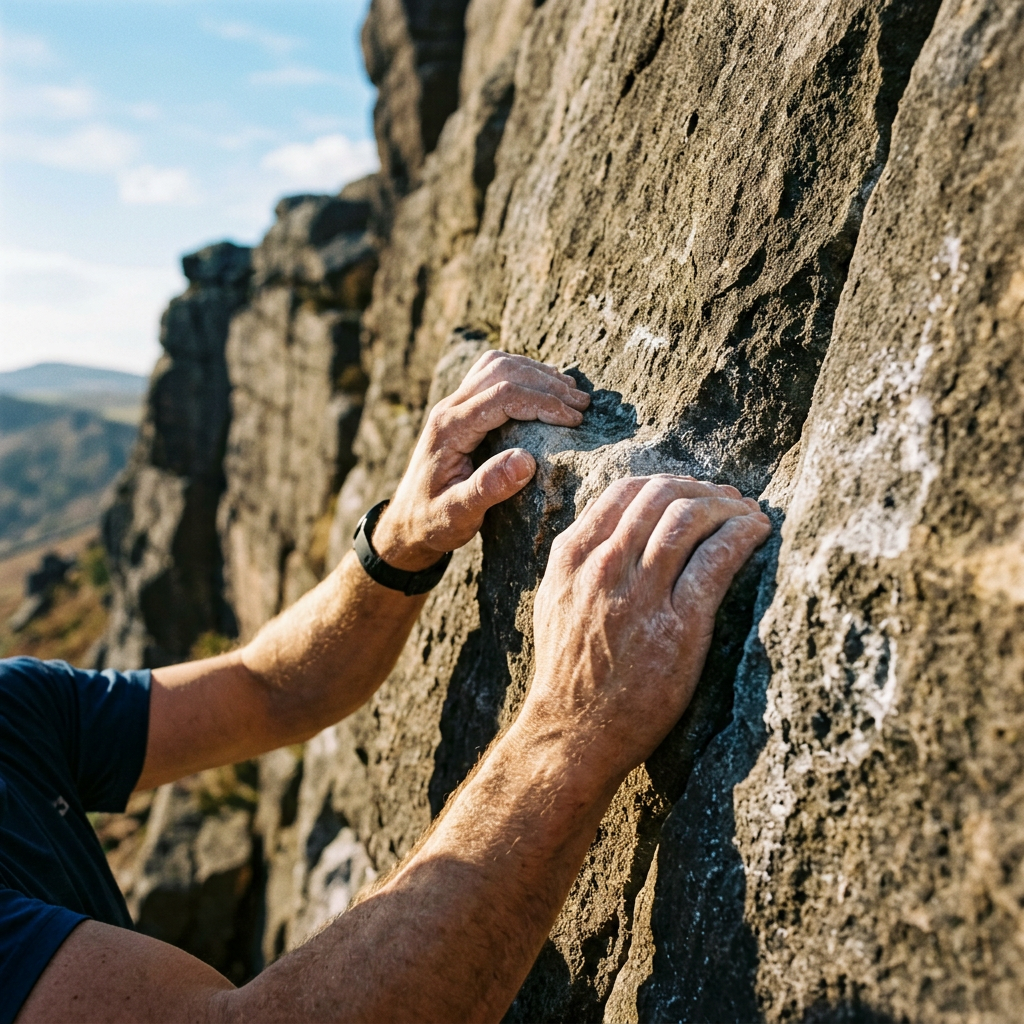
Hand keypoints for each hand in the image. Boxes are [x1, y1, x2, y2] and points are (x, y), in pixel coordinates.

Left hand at [372, 351, 589, 570]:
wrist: (407, 522)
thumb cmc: (433, 522)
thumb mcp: (458, 515)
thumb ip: (488, 488)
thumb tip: (527, 461)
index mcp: (449, 429)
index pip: (502, 396)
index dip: (543, 402)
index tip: (574, 420)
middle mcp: (449, 409)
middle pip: (502, 371)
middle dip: (546, 383)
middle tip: (582, 404)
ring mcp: (453, 405)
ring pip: (496, 365)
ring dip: (536, 373)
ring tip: (571, 393)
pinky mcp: (460, 408)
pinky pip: (491, 374)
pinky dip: (522, 373)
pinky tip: (545, 389)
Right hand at [517, 475, 771, 787]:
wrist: (573, 732)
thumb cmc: (569, 670)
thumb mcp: (556, 600)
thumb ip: (582, 559)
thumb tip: (618, 524)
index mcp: (573, 557)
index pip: (626, 490)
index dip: (669, 481)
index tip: (692, 490)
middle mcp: (604, 567)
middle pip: (663, 495)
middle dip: (703, 488)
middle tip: (728, 498)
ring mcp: (640, 595)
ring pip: (690, 518)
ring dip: (728, 506)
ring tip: (749, 513)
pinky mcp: (678, 626)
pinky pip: (716, 560)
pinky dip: (743, 535)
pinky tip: (759, 531)